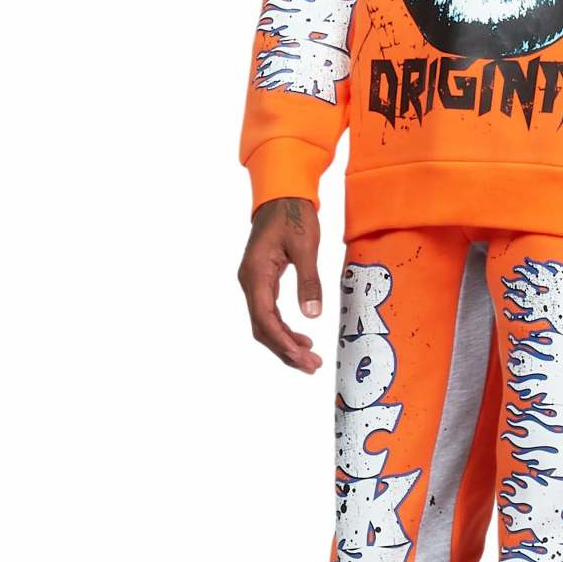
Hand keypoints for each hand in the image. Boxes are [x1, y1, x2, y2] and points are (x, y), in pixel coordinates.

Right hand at [237, 196, 324, 372]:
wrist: (282, 195)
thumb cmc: (294, 215)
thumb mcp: (306, 246)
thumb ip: (308, 281)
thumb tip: (312, 315)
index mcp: (256, 273)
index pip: (264, 318)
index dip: (282, 342)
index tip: (302, 357)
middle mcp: (250, 281)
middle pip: (262, 328)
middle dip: (286, 350)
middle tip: (312, 366)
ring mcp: (254, 282)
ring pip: (265, 323)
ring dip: (285, 344)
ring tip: (310, 360)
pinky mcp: (262, 281)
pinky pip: (268, 313)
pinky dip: (284, 330)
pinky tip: (302, 339)